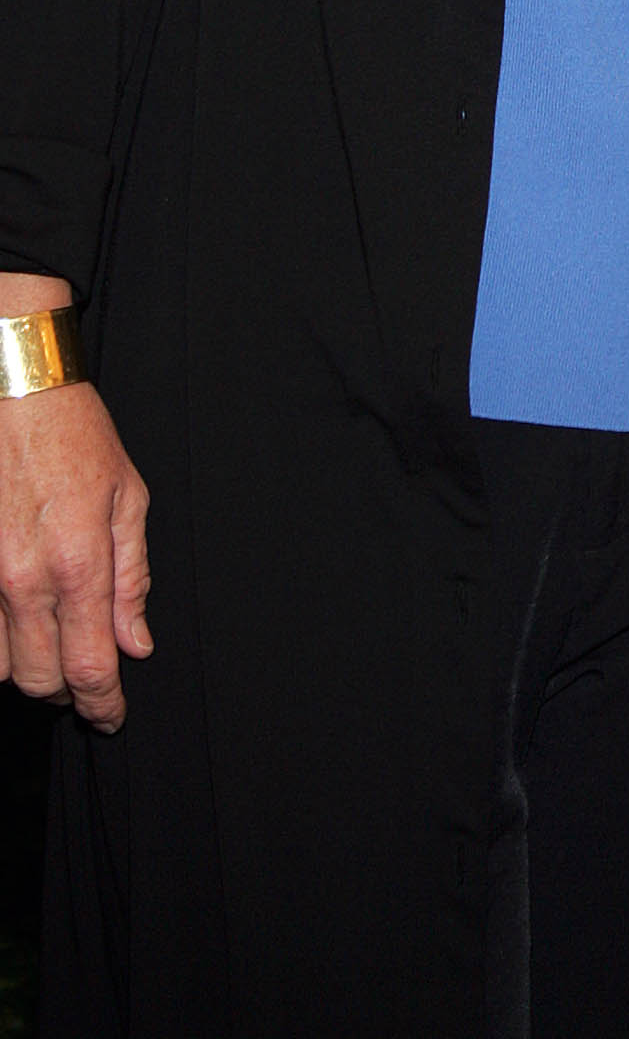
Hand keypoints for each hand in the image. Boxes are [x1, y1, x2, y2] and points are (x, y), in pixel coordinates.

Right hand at [0, 384, 151, 731]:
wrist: (14, 392)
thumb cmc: (74, 436)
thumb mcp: (127, 495)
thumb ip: (132, 576)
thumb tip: (135, 642)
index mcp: (76, 562)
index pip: (88, 666)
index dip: (103, 703)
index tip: (112, 716)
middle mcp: (22, 580)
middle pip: (39, 680)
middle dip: (68, 692)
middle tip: (88, 679)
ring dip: (29, 667)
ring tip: (53, 642)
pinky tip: (20, 620)